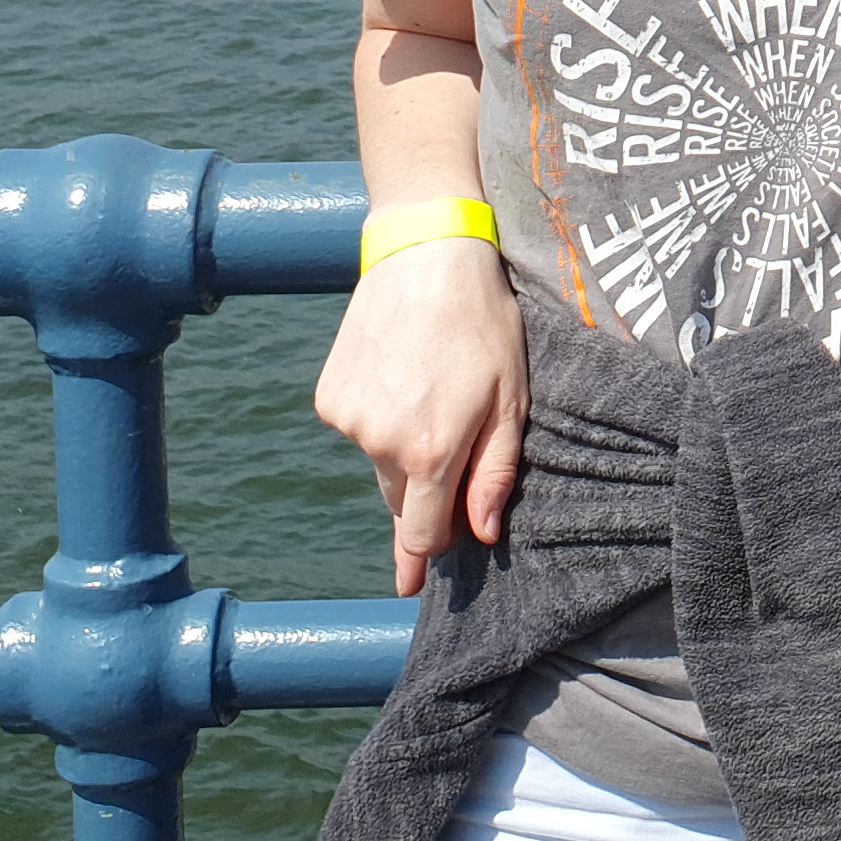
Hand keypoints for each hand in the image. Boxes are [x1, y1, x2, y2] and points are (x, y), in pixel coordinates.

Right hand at [313, 235, 528, 593]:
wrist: (424, 255)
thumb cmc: (483, 324)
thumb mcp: (512, 399)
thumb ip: (494, 472)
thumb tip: (480, 533)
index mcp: (431, 451)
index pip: (420, 532)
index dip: (421, 558)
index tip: (412, 585)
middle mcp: (380, 444)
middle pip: (399, 500)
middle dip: (420, 499)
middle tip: (441, 467)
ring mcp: (348, 420)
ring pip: (378, 461)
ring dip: (401, 449)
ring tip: (429, 393)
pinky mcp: (328, 396)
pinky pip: (358, 427)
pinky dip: (377, 416)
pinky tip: (401, 377)